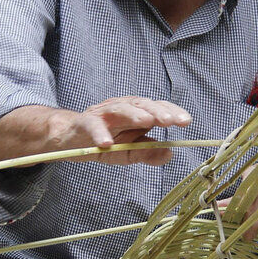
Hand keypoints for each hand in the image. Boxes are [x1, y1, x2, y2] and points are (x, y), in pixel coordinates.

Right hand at [53, 96, 190, 164]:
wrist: (71, 139)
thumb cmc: (104, 142)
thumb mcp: (129, 152)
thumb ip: (148, 152)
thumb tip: (170, 153)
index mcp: (136, 113)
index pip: (157, 108)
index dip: (172, 112)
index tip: (186, 121)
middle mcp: (122, 108)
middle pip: (142, 105)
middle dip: (157, 111)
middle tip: (170, 120)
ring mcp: (104, 113)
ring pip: (120, 109)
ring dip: (134, 115)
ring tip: (146, 122)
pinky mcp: (85, 122)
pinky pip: (93, 125)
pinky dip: (99, 133)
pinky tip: (106, 142)